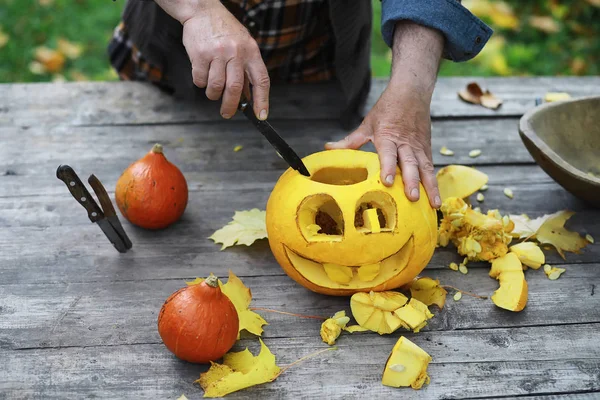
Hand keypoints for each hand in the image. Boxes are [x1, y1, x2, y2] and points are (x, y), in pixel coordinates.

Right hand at [166, 0, 269, 119]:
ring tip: (212, 92)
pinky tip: (202, 75)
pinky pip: (200, 80)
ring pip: (216, 87)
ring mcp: (218, 53)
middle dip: (231, 106)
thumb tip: (248, 97)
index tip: (261, 115)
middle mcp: (236, 52)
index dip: (262, 100)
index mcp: (251, 51)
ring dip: (213, 95)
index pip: (261, 80)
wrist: (202, 10)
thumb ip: (246, 70)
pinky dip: (200, 83)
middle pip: (235, 88)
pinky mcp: (200, 54)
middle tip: (227, 113)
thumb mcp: (243, 46)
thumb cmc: (224, 30)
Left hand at [326, 85, 439, 207]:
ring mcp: (418, 147)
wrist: (411, 93)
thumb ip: (350, 141)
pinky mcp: (427, 149)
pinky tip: (435, 198)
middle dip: (411, 181)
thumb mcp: (367, 124)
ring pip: (425, 168)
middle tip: (412, 197)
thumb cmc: (387, 109)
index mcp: (388, 136)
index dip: (388, 167)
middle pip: (410, 163)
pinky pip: (431, 167)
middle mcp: (405, 143)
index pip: (388, 154)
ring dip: (429, 186)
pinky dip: (434, 182)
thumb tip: (328, 148)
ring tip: (433, 204)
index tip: (387, 182)